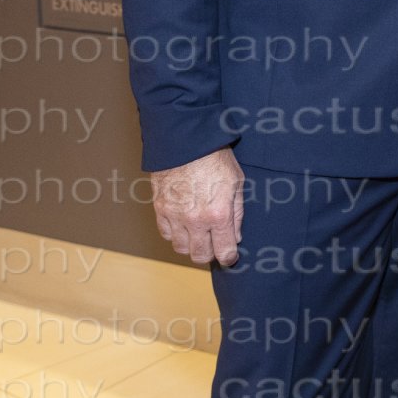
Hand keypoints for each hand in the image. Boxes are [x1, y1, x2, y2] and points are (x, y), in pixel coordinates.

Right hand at [151, 147, 244, 265]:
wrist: (186, 141)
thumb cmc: (215, 158)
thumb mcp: (237, 182)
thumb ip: (237, 213)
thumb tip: (236, 236)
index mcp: (218, 214)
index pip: (224, 252)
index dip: (229, 257)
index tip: (230, 255)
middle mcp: (196, 220)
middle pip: (200, 255)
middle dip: (210, 254)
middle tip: (214, 245)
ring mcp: (175, 216)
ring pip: (181, 248)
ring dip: (191, 245)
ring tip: (198, 234)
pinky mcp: (160, 209)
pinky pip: (166, 234)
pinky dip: (175, 234)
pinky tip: (183, 225)